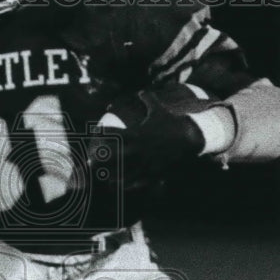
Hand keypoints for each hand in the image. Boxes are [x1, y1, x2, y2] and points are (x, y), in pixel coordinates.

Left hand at [95, 84, 214, 189]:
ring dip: (110, 176)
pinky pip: (136, 182)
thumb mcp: (159, 109)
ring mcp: (144, 162)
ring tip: (102, 178)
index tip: (94, 137)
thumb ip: (147, 99)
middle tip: (89, 162)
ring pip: (122, 173)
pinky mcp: (152, 172)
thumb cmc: (172, 122)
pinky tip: (119, 188)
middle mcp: (137, 149)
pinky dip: (126, 185)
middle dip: (100, 159)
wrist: (190, 138)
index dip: (101, 136)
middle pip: (112, 157)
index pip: (113, 135)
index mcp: (136, 134)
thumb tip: (140, 91)